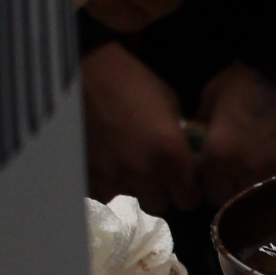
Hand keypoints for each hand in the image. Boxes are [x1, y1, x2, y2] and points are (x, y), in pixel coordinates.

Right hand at [82, 42, 200, 213]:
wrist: (87, 71)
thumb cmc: (134, 82)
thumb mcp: (171, 106)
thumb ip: (182, 140)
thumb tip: (189, 160)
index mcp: (170, 155)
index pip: (189, 200)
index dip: (187, 190)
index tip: (183, 180)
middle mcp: (143, 172)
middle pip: (160, 204)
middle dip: (160, 190)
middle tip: (154, 169)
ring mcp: (112, 176)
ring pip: (130, 198)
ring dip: (132, 186)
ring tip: (127, 162)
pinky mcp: (86, 175)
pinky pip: (102, 193)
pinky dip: (106, 182)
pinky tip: (106, 162)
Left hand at [197, 62, 275, 206]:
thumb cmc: (246, 80)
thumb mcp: (211, 99)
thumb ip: (202, 132)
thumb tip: (196, 150)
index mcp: (220, 156)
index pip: (212, 193)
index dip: (217, 183)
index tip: (222, 172)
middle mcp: (249, 170)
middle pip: (241, 199)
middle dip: (240, 186)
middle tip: (246, 167)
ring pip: (268, 196)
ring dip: (265, 185)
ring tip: (269, 165)